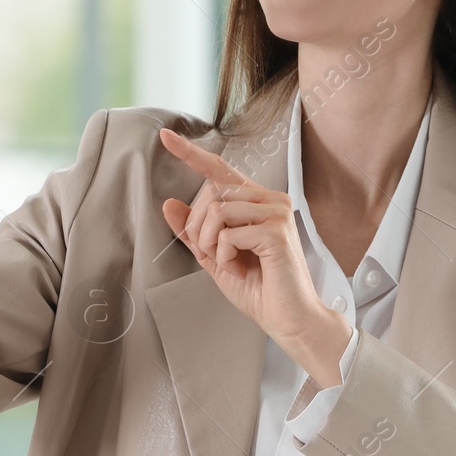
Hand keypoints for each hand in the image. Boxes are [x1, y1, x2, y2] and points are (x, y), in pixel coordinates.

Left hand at [159, 128, 349, 386]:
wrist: (290, 320)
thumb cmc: (261, 290)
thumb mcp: (216, 257)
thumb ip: (194, 231)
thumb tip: (169, 204)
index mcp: (258, 202)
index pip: (220, 170)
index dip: (191, 152)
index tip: (166, 135)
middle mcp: (271, 200)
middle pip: (211, 193)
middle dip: (197, 227)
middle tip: (212, 255)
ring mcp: (277, 212)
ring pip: (217, 210)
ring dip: (210, 243)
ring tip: (228, 263)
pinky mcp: (277, 231)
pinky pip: (228, 233)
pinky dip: (224, 255)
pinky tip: (240, 268)